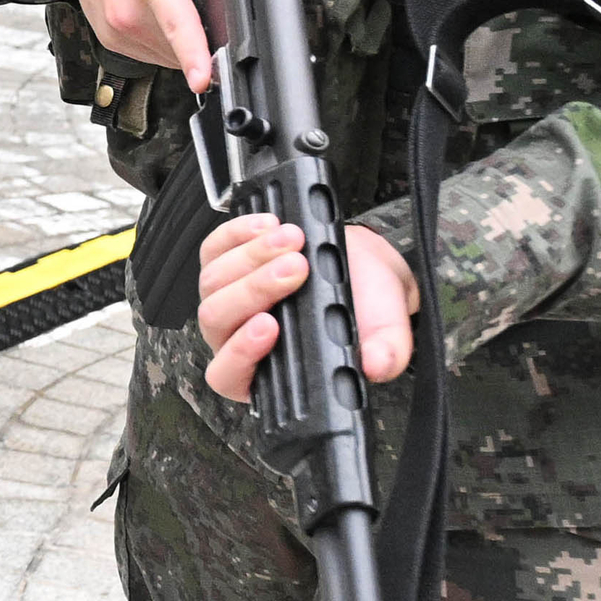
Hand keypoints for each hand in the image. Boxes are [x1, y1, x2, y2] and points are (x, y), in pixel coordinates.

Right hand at [25, 0, 210, 89]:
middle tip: (194, 1)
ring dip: (180, 44)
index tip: (203, 79)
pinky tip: (155, 14)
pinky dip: (162, 43)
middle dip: (202, 37)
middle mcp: (128, 9)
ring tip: (168, 3)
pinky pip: (151, 55)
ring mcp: (116, 29)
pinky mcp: (109, 41)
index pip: (177, 24)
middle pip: (181, 47)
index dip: (194, 55)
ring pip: (168, 57)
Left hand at [194, 216, 418, 400]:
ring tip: (295, 238)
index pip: (230, 376)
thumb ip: (385, 352)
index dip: (240, 354)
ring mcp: (224, 298)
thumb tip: (378, 365)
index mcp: (266, 369)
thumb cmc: (368, 306)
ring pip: (214, 282)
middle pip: (217, 320)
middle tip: (298, 267)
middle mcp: (235, 338)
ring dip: (252, 257)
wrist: (365, 267)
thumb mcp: (387, 331)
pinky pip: (214, 248)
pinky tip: (268, 225)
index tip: (270, 325)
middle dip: (256, 290)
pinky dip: (237, 234)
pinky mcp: (221, 261)